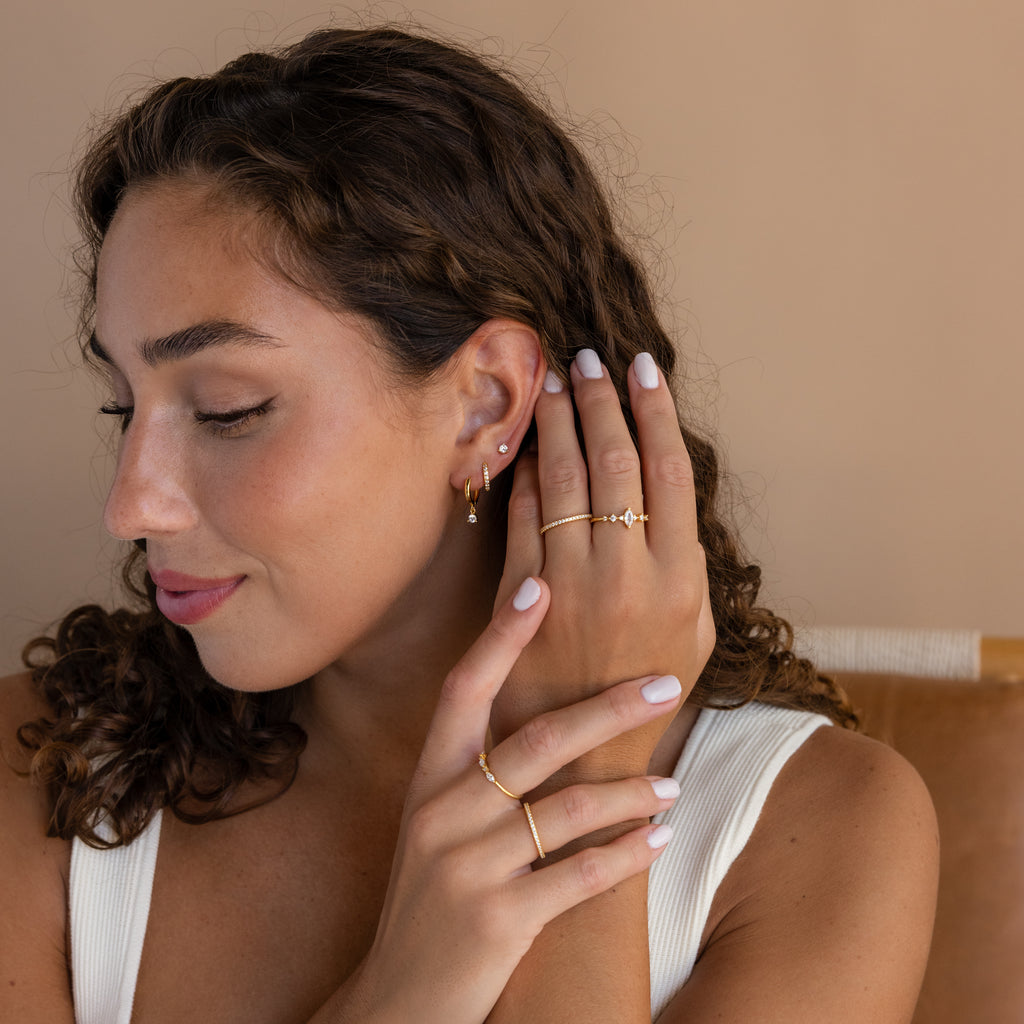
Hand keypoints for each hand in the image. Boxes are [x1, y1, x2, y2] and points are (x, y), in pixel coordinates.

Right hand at [337, 580, 682, 1023]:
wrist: (398, 1001)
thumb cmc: (431, 897)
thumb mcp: (439, 826)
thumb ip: (482, 774)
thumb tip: (554, 718)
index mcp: (429, 778)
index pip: (463, 688)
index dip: (501, 636)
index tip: (540, 585)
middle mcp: (444, 811)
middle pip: (538, 740)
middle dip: (609, 708)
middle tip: (666, 684)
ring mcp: (468, 866)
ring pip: (569, 809)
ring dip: (632, 794)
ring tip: (672, 787)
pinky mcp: (498, 920)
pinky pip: (580, 876)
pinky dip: (627, 857)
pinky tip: (658, 843)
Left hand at [492, 349, 715, 776]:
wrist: (587, 756)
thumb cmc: (650, 690)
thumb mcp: (696, 633)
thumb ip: (689, 565)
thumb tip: (669, 498)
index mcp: (680, 577)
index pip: (668, 472)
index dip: (654, 412)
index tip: (642, 369)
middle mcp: (628, 573)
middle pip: (614, 463)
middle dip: (599, 403)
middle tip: (587, 359)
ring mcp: (573, 584)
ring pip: (565, 481)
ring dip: (557, 424)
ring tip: (552, 381)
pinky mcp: (526, 600)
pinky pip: (524, 522)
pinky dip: (525, 480)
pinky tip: (526, 447)